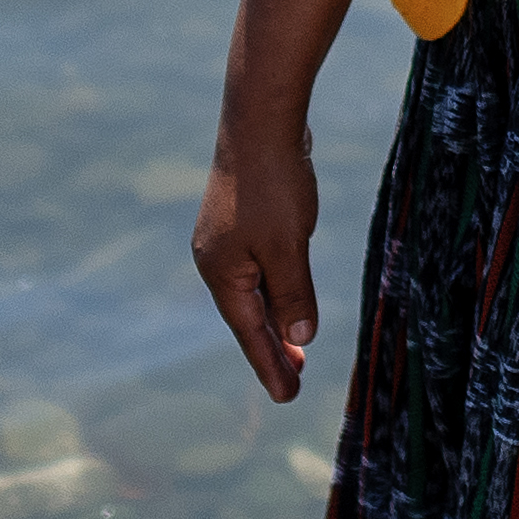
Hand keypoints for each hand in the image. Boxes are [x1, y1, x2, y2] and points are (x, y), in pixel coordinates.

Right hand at [192, 133, 319, 404]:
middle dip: (272, 350)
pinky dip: (275, 291)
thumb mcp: (288, 247)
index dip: (270, 365)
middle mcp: (216, 261)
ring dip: (276, 321)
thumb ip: (294, 295)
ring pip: (254, 293)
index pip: (250, 332)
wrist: (260, 122)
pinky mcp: (242, 221)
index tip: (288, 397)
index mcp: (222, 273)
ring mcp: (227, 240)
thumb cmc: (272, 186)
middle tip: (295, 384)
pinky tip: (288, 296)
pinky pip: (260, 269)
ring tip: (297, 350)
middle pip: (247, 317)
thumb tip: (301, 337)